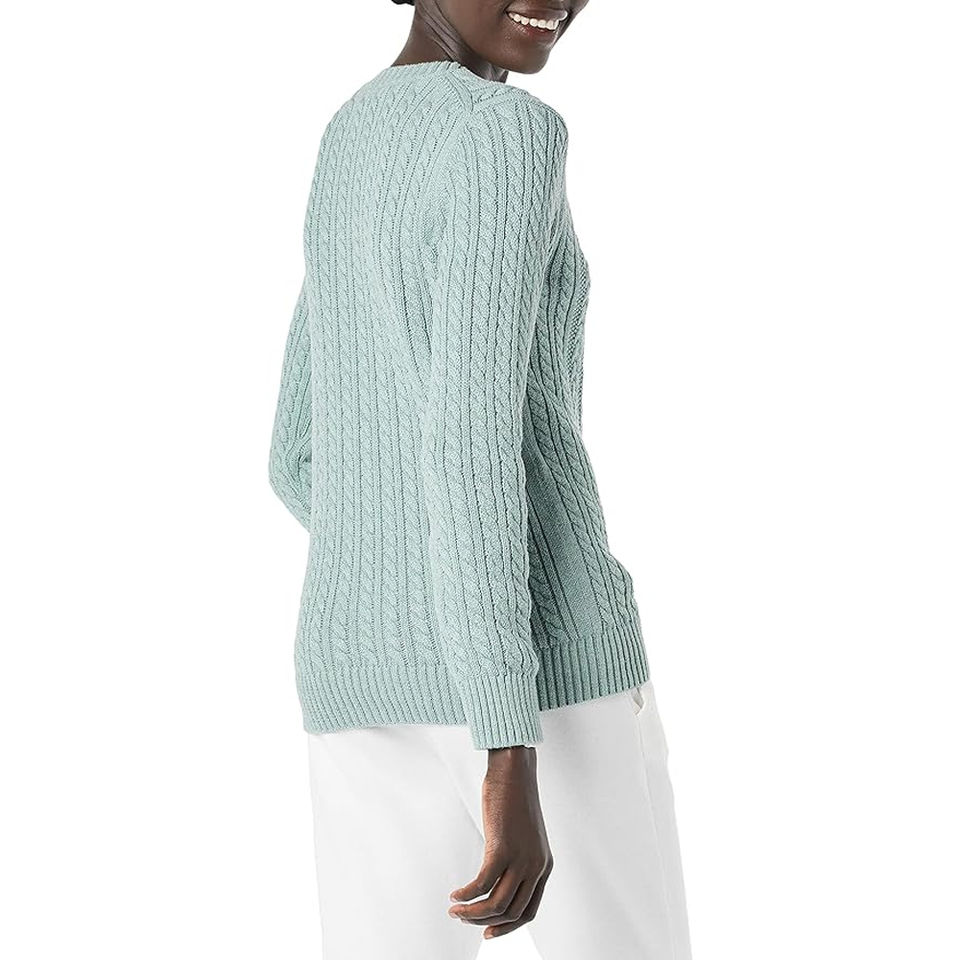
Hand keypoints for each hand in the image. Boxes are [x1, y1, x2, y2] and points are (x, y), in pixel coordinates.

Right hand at [448, 745, 552, 938]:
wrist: (514, 770)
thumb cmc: (514, 798)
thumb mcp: (524, 835)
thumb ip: (518, 858)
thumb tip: (498, 880)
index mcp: (544, 865)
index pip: (529, 911)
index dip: (507, 927)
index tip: (487, 931)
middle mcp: (536, 865)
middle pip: (511, 913)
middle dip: (484, 922)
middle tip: (464, 919)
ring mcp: (521, 858)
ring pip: (496, 905)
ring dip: (472, 913)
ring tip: (455, 909)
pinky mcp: (502, 847)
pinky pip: (482, 884)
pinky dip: (466, 894)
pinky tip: (455, 893)